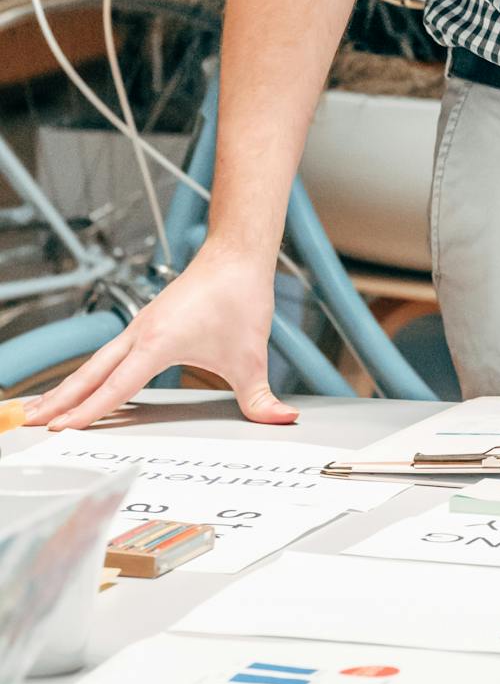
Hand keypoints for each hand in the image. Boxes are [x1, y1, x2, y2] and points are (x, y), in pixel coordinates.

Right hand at [22, 249, 298, 432]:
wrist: (238, 253)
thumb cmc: (241, 295)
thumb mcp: (252, 355)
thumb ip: (261, 395)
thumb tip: (283, 418)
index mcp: (159, 342)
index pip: (117, 386)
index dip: (89, 411)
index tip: (62, 430)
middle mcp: (142, 332)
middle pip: (92, 373)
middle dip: (61, 400)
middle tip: (32, 423)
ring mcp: (141, 326)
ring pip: (96, 362)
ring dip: (68, 386)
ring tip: (41, 409)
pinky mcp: (147, 322)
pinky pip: (109, 352)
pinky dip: (89, 371)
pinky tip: (82, 384)